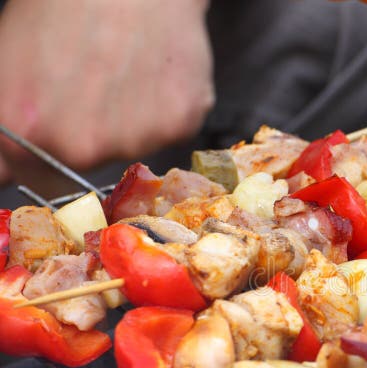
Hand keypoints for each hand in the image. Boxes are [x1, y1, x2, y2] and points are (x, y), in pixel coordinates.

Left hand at [0, 0, 214, 183]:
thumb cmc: (62, 7)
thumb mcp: (8, 63)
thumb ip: (7, 129)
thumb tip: (5, 173)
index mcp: (29, 132)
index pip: (37, 181)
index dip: (45, 158)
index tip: (58, 135)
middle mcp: (82, 147)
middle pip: (86, 166)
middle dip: (86, 136)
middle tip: (92, 85)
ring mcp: (135, 138)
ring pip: (131, 147)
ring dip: (129, 121)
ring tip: (125, 69)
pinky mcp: (181, 123)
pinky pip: (170, 129)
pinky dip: (164, 107)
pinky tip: (154, 71)